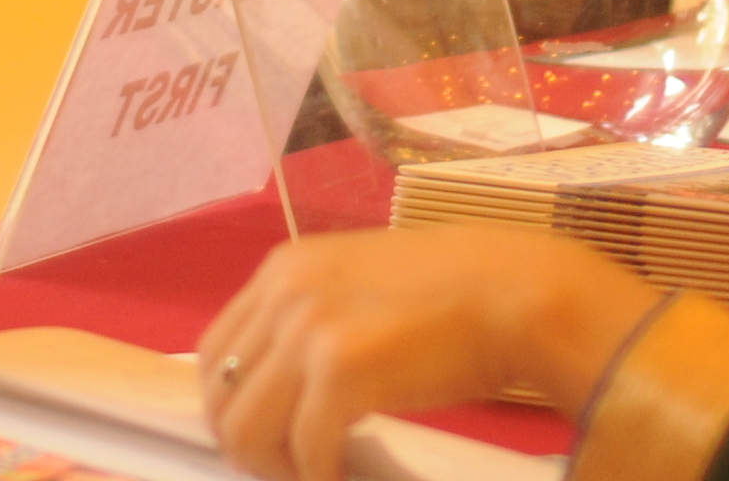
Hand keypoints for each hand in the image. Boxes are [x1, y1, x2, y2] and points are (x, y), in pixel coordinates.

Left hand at [198, 229, 659, 480]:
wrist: (513, 292)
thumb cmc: (453, 294)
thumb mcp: (359, 286)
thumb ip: (312, 318)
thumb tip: (280, 386)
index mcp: (284, 268)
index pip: (214, 350)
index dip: (233, 403)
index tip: (267, 435)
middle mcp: (284, 292)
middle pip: (219, 395)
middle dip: (249, 445)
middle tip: (291, 466)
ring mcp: (308, 330)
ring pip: (247, 431)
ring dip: (277, 468)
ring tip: (317, 473)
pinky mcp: (340, 373)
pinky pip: (306, 452)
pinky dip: (322, 477)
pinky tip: (345, 476)